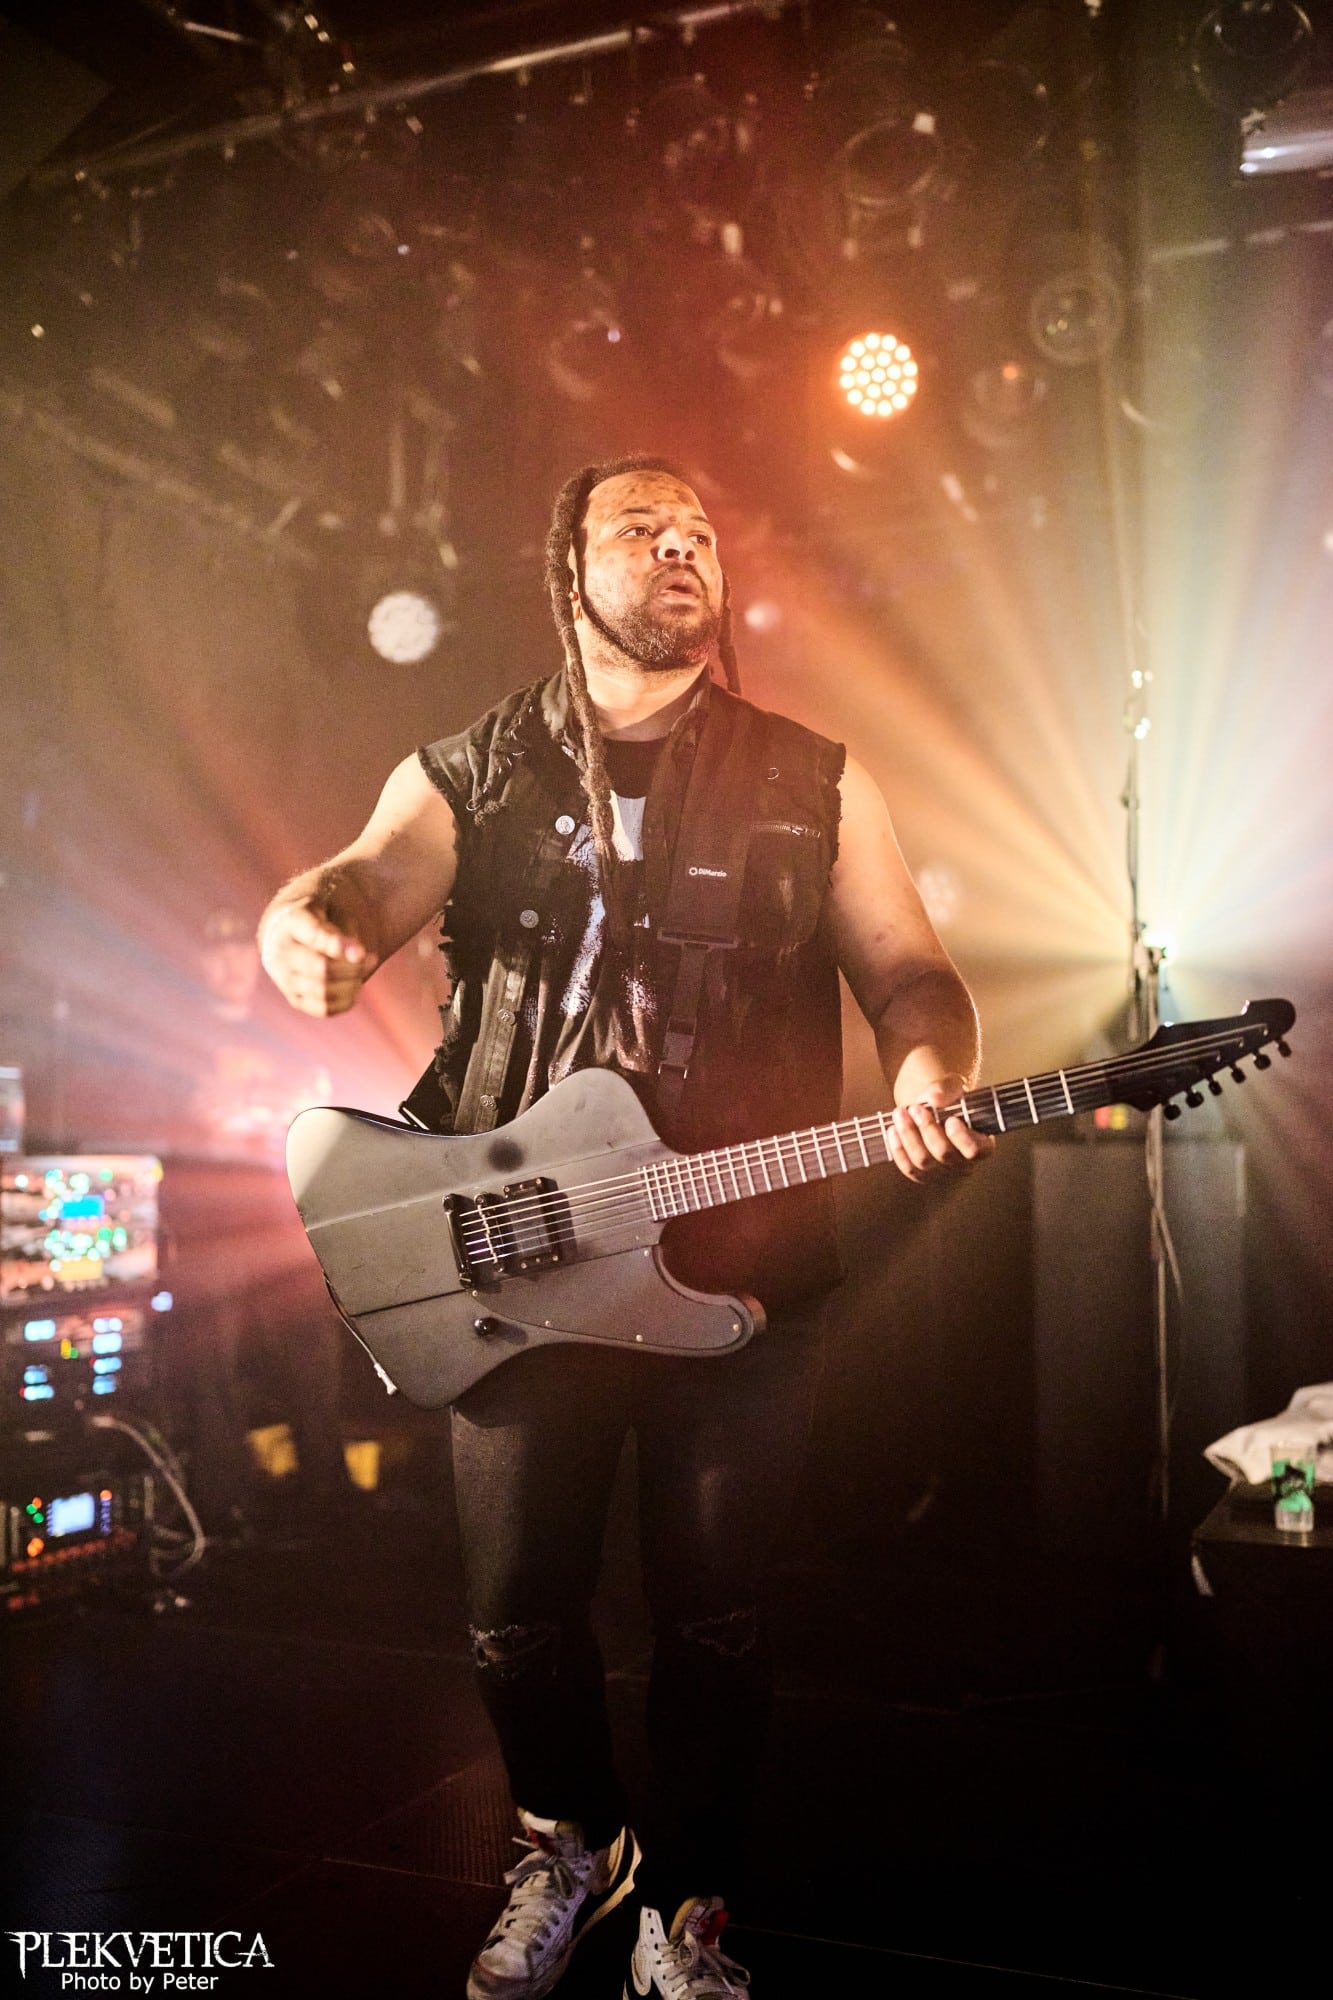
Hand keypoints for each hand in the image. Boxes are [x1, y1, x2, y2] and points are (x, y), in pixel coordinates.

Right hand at [259, 903, 377, 1016]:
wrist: (292, 935)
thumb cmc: (322, 919)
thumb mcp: (334, 912)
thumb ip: (346, 930)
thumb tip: (357, 956)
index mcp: (292, 921)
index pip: (314, 934)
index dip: (338, 945)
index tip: (361, 952)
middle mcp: (281, 952)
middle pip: (321, 968)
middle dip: (354, 968)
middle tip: (371, 959)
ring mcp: (284, 978)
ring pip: (324, 992)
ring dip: (353, 984)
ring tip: (363, 970)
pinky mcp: (294, 999)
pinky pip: (325, 1009)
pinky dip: (347, 1000)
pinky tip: (354, 985)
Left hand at [886, 1077, 995, 1184]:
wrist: (933, 1108)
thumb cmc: (949, 1098)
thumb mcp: (952, 1087)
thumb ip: (947, 1089)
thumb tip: (934, 1098)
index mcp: (982, 1144)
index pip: (976, 1150)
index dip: (962, 1138)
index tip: (950, 1120)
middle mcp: (965, 1164)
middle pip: (945, 1154)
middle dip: (928, 1129)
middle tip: (916, 1108)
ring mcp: (943, 1173)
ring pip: (923, 1162)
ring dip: (909, 1136)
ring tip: (900, 1113)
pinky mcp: (923, 1175)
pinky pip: (909, 1169)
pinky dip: (898, 1149)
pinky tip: (892, 1130)